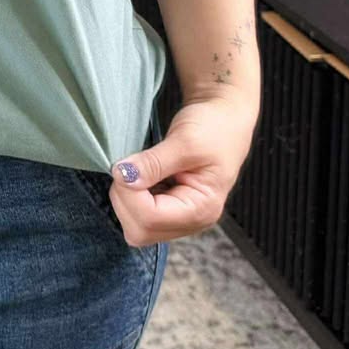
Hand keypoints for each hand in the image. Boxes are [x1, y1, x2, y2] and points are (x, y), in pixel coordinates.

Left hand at [102, 90, 258, 247]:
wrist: (227, 118)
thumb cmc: (215, 128)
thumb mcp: (185, 141)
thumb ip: (153, 163)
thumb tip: (122, 176)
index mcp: (201, 209)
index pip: (150, 218)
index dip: (129, 193)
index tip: (126, 165)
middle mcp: (191, 221)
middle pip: (140, 230)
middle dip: (125, 199)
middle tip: (130, 167)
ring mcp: (180, 219)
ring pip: (136, 227)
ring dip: (127, 199)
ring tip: (140, 170)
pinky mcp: (169, 210)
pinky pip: (139, 216)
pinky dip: (131, 197)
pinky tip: (143, 176)